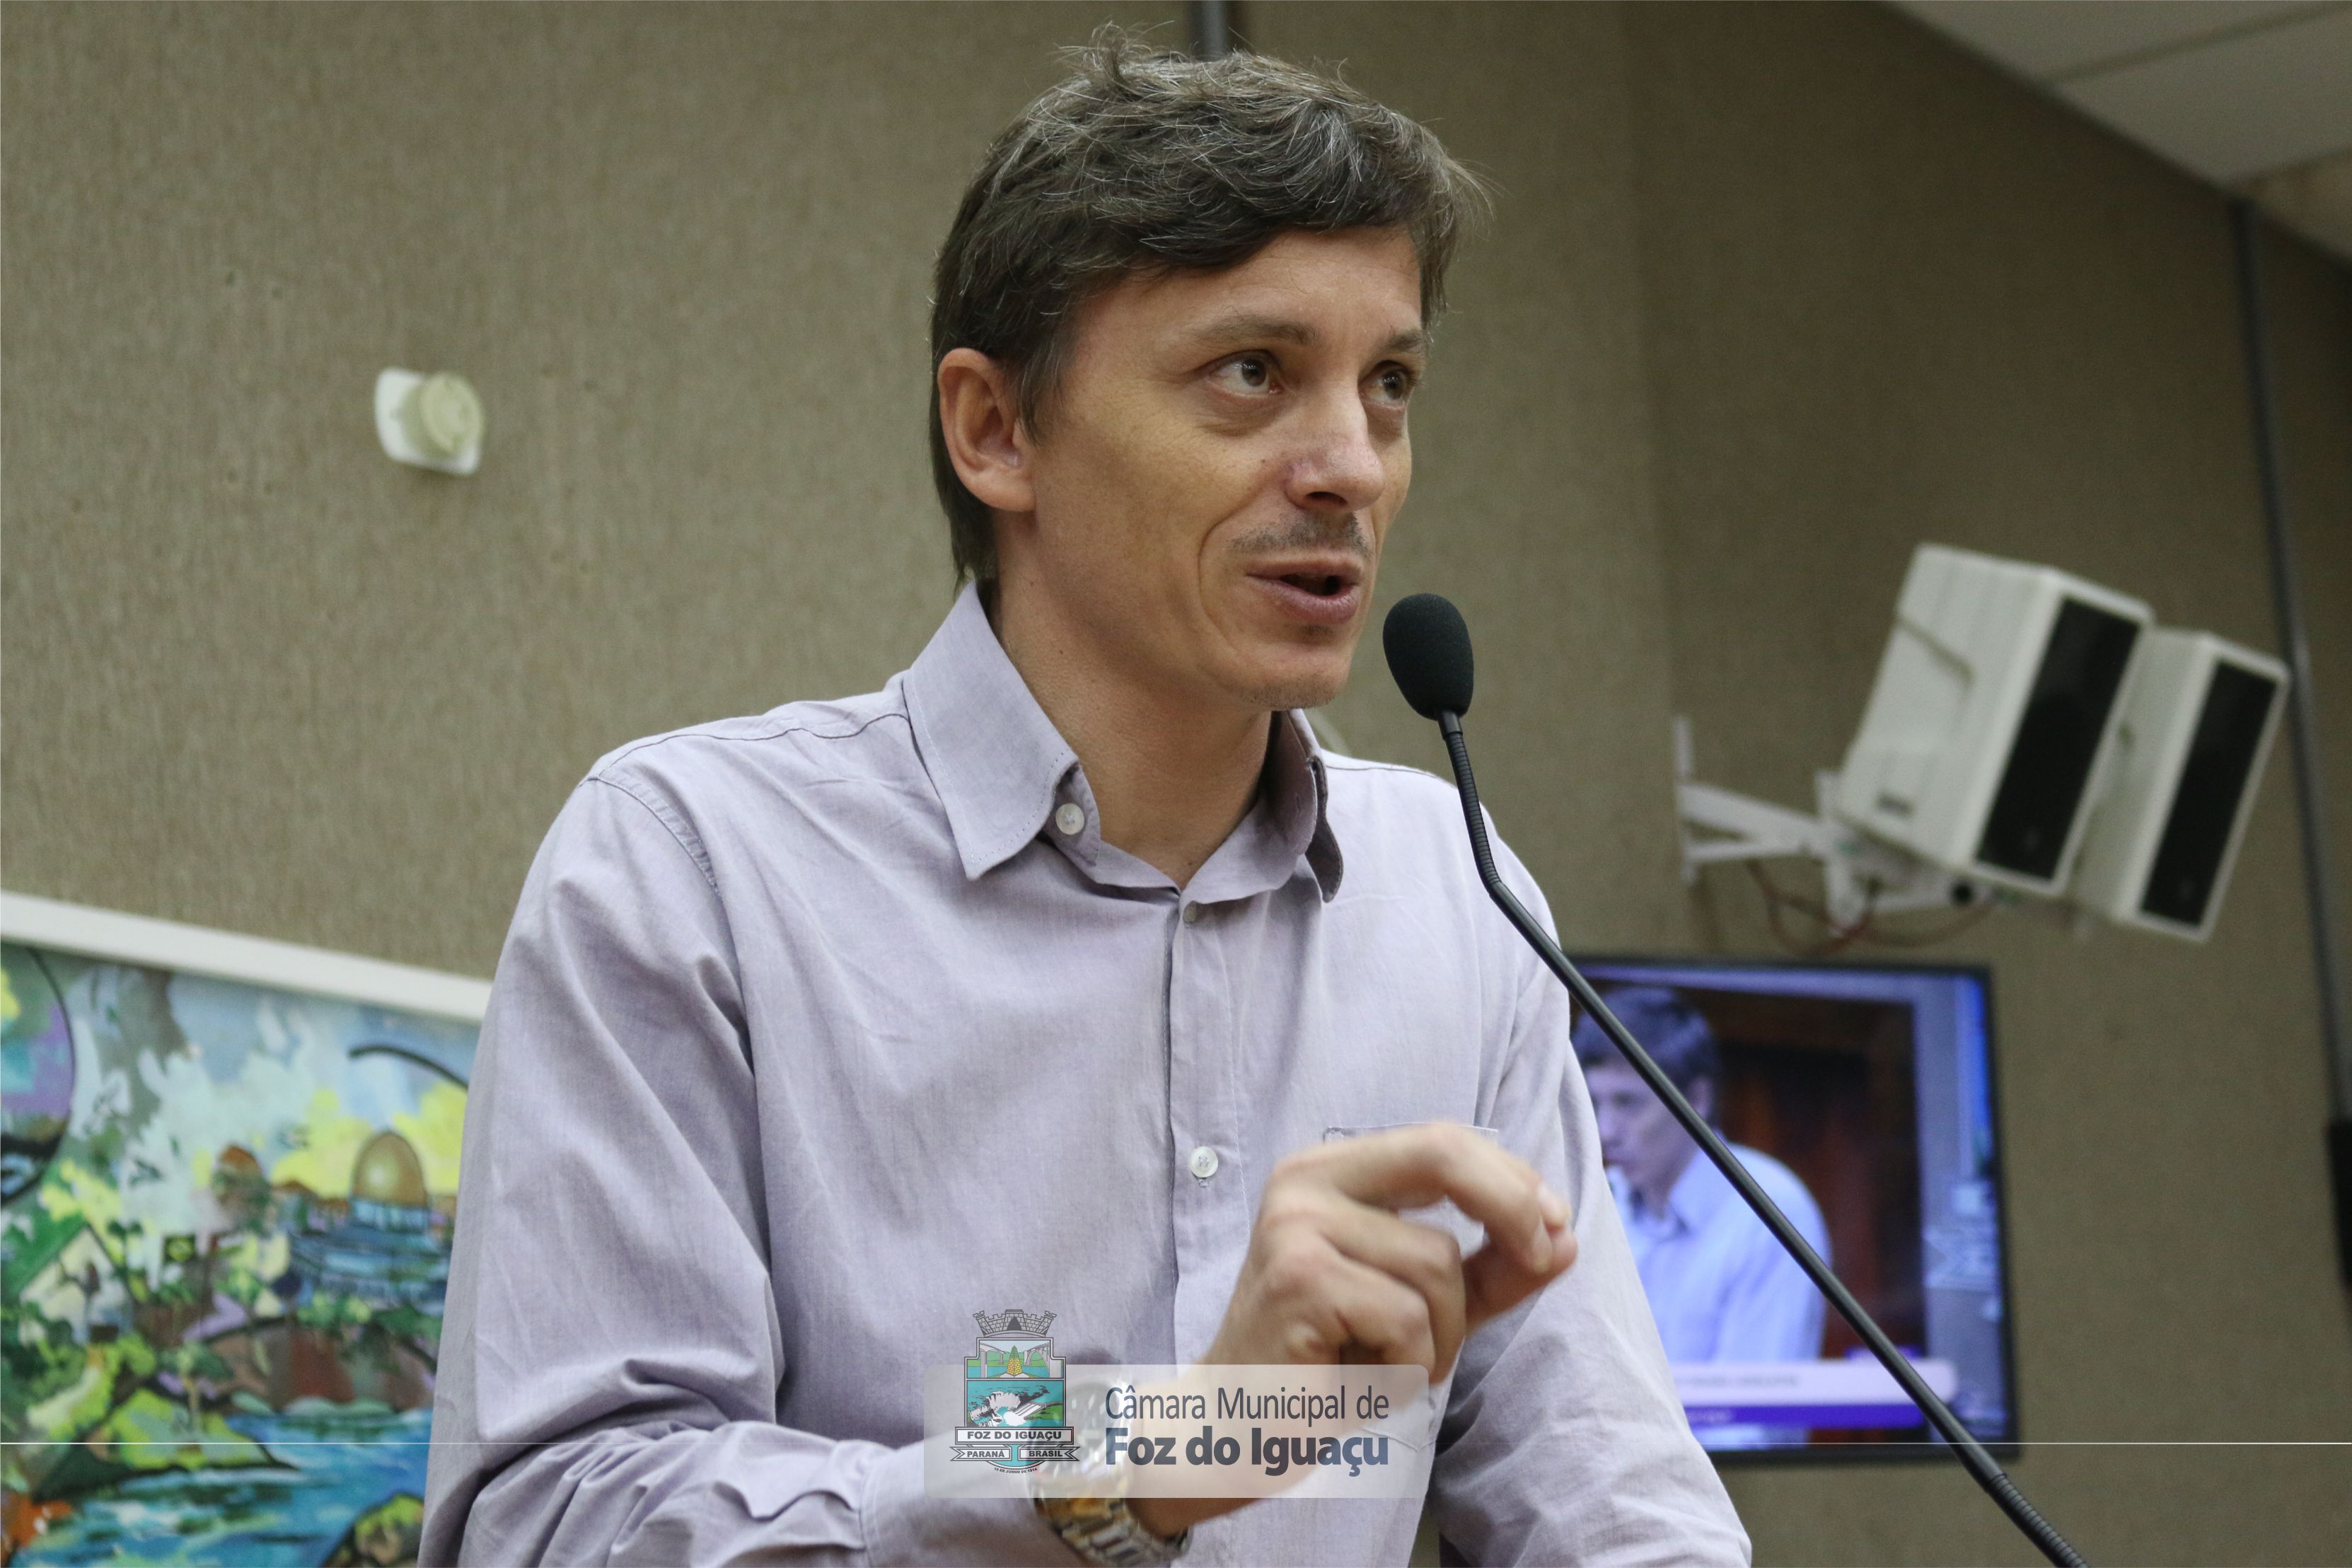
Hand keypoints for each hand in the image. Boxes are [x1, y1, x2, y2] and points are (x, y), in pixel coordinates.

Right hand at [1129, 1122, 1574, 1538]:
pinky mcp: (1300, 1280)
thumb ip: (1487, 1269)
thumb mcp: (1424, 1306)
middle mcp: (1305, 1181)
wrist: (1235, 1430)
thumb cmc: (1326, 1365)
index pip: (1440, 1140)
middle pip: (1442, 1156)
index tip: (1556, 1225)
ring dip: (1441, 1338)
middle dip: (1513, 1206)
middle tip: (1547, 1257)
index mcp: (1330, 1171)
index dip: (1512, 1177)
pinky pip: (1408, 1317)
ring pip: (1437, 1264)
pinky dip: (1408, 1366)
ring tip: (1387, 1366)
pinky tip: (1360, 1382)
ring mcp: (1296, 1225)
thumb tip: (1566, 1238)